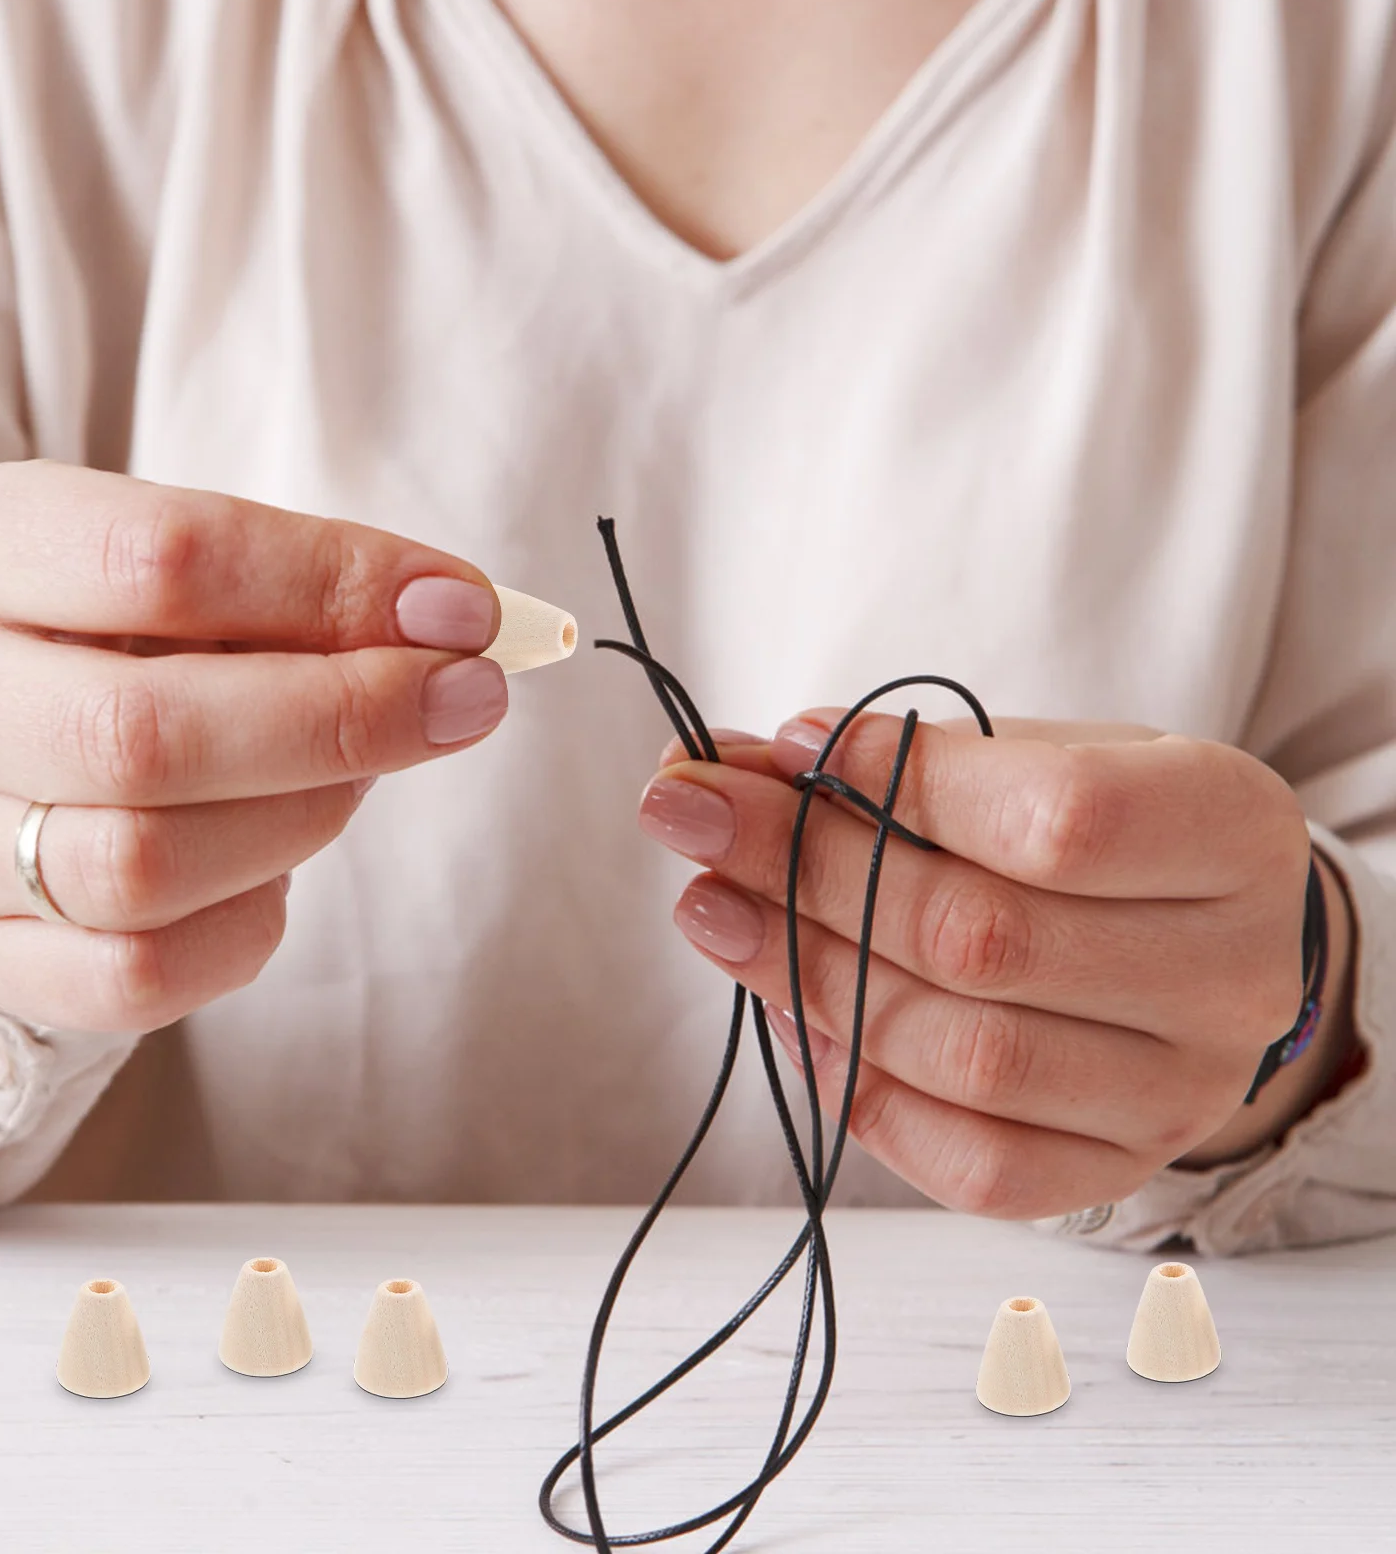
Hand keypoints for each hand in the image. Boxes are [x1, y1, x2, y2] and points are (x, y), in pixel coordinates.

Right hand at [0, 462, 506, 1031]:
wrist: (2, 756)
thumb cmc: (132, 641)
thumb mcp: (201, 571)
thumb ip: (312, 588)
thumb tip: (456, 621)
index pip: (164, 557)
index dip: (336, 586)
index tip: (464, 610)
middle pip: (142, 733)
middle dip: (341, 719)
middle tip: (464, 701)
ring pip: (139, 867)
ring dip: (301, 820)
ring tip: (355, 777)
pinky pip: (137, 975)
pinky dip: (248, 926)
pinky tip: (279, 871)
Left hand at [637, 713, 1352, 1219]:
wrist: (1193, 943)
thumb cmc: (1101, 828)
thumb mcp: (1031, 756)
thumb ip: (898, 760)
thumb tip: (727, 764)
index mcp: (1231, 833)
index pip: (1058, 818)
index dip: (898, 784)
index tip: (775, 749)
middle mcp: (1228, 978)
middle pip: (984, 941)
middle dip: (803, 870)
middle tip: (689, 817)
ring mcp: (1177, 1094)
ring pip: (962, 1056)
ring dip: (801, 972)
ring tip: (709, 907)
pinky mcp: (1111, 1172)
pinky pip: (964, 1160)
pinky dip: (852, 1084)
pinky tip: (783, 1009)